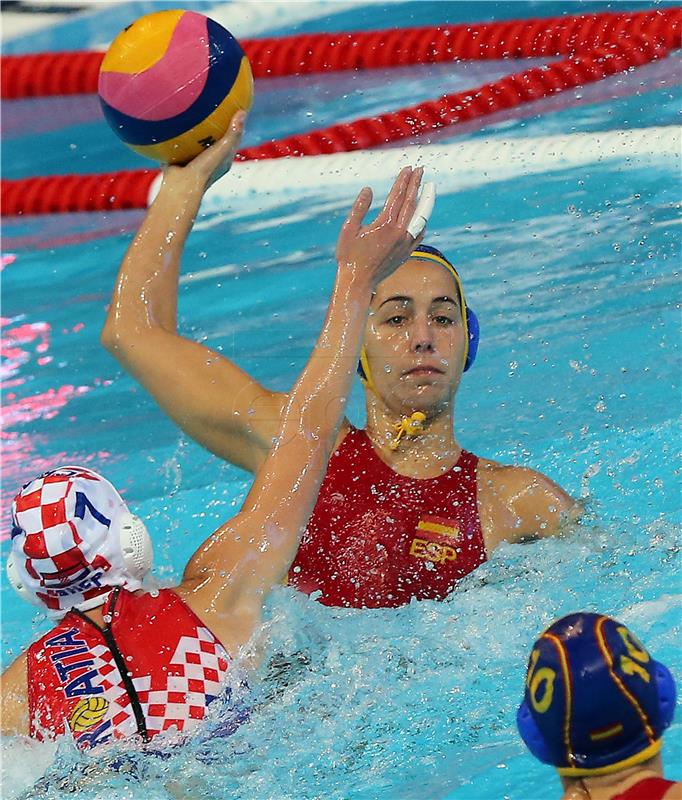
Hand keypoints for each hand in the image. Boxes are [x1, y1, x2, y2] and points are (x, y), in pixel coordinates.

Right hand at [163, 111, 246, 191]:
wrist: (181, 186)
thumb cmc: (205, 169)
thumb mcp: (222, 149)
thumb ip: (232, 133)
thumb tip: (243, 112)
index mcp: (224, 160)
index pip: (233, 139)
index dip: (235, 125)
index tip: (235, 107)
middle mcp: (211, 161)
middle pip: (216, 139)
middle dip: (215, 125)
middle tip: (212, 103)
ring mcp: (195, 161)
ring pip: (197, 141)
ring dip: (196, 129)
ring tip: (191, 108)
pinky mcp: (180, 160)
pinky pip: (180, 143)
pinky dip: (178, 133)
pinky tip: (172, 119)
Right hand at [336, 166, 425, 289]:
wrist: (358, 282)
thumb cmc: (349, 256)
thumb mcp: (348, 229)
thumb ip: (359, 208)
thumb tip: (368, 189)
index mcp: (385, 224)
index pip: (398, 196)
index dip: (404, 180)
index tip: (409, 168)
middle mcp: (399, 233)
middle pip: (411, 202)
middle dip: (417, 184)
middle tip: (421, 170)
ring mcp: (405, 243)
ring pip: (420, 217)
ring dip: (424, 200)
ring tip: (429, 187)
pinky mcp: (407, 253)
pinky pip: (420, 233)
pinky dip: (423, 221)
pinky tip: (423, 214)